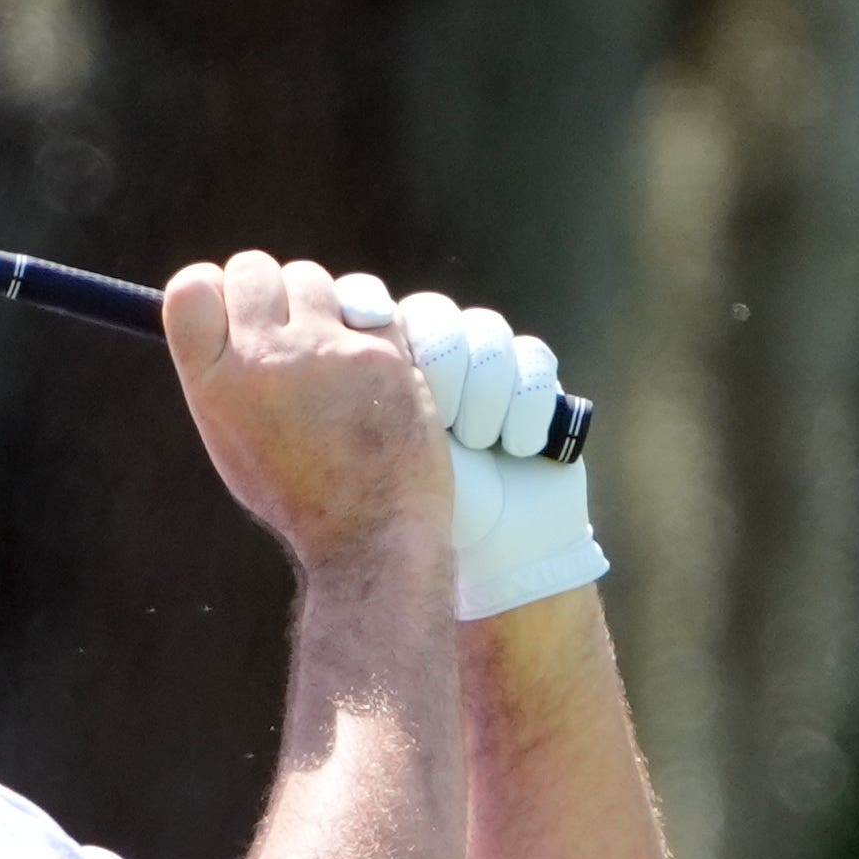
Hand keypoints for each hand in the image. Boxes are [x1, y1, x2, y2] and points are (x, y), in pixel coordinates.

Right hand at [162, 252, 451, 572]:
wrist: (369, 533)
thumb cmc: (297, 492)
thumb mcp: (233, 437)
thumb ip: (225, 371)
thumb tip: (228, 305)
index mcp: (214, 385)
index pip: (190, 289)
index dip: (212, 289)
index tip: (230, 306)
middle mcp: (263, 359)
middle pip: (253, 268)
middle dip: (270, 291)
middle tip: (286, 331)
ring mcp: (326, 350)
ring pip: (315, 279)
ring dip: (321, 305)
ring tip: (330, 359)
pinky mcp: (383, 350)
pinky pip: (369, 308)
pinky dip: (370, 332)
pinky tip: (369, 376)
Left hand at [329, 274, 603, 620]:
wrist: (490, 551)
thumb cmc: (416, 511)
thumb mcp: (370, 455)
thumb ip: (348, 400)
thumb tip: (324, 338)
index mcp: (381, 368)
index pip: (379, 307)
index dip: (385, 326)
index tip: (387, 354)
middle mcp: (433, 358)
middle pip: (437, 316)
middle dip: (441, 367)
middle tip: (440, 421)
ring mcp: (485, 365)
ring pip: (487, 333)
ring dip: (484, 394)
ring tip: (478, 444)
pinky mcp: (533, 380)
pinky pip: (533, 359)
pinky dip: (526, 406)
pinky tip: (515, 449)